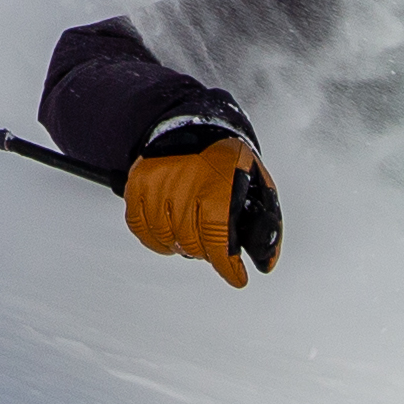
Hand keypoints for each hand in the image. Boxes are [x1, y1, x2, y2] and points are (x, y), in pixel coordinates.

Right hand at [124, 130, 279, 284]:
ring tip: (191, 238)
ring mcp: (158, 184)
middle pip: (192, 243)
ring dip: (181, 246)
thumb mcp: (255, 183)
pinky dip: (154, 238)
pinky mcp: (139, 183)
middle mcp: (185, 184)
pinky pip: (139, 225)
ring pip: (166, 237)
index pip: (218, 239)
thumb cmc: (226, 159)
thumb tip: (265, 262)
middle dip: (207, 252)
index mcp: (218, 185)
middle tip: (212, 246)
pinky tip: (167, 236)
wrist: (194, 125)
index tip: (236, 277)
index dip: (227, 266)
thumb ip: (264, 223)